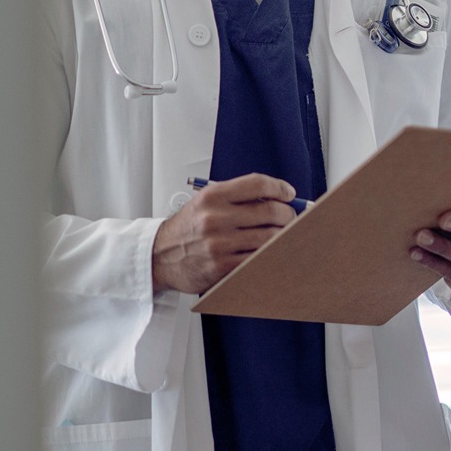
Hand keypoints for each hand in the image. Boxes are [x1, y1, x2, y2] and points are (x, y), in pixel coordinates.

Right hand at [151, 174, 296, 293]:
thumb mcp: (206, 202)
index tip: (289, 194)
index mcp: (212, 196)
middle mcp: (215, 217)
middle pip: (269, 211)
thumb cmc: (189, 228)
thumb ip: (237, 197)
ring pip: (269, 237)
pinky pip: (257, 258)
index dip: (279, 187)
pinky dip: (269, 254)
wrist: (160, 256)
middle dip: (287, 214)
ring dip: (283, 236)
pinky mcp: (221, 267)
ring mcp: (218, 243)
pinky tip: (270, 252)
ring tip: (283, 235)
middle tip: (290, 218)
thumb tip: (278, 197)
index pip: (257, 184)